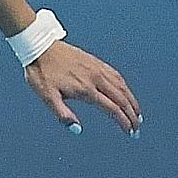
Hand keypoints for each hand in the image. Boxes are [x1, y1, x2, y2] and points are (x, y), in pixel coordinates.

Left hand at [23, 40, 141, 135]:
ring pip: (121, 86)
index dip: (123, 121)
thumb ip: (62, 114)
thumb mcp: (47, 96)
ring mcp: (96, 68)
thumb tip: (77, 129)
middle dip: (132, 114)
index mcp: (85, 89)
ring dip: (132, 100)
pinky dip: (124, 85)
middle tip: (137, 128)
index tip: (131, 132)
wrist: (39, 46)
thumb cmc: (41, 72)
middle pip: (121, 98)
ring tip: (137, 113)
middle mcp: (95, 78)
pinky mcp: (94, 61)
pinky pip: (115, 74)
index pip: (112, 108)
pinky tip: (125, 91)